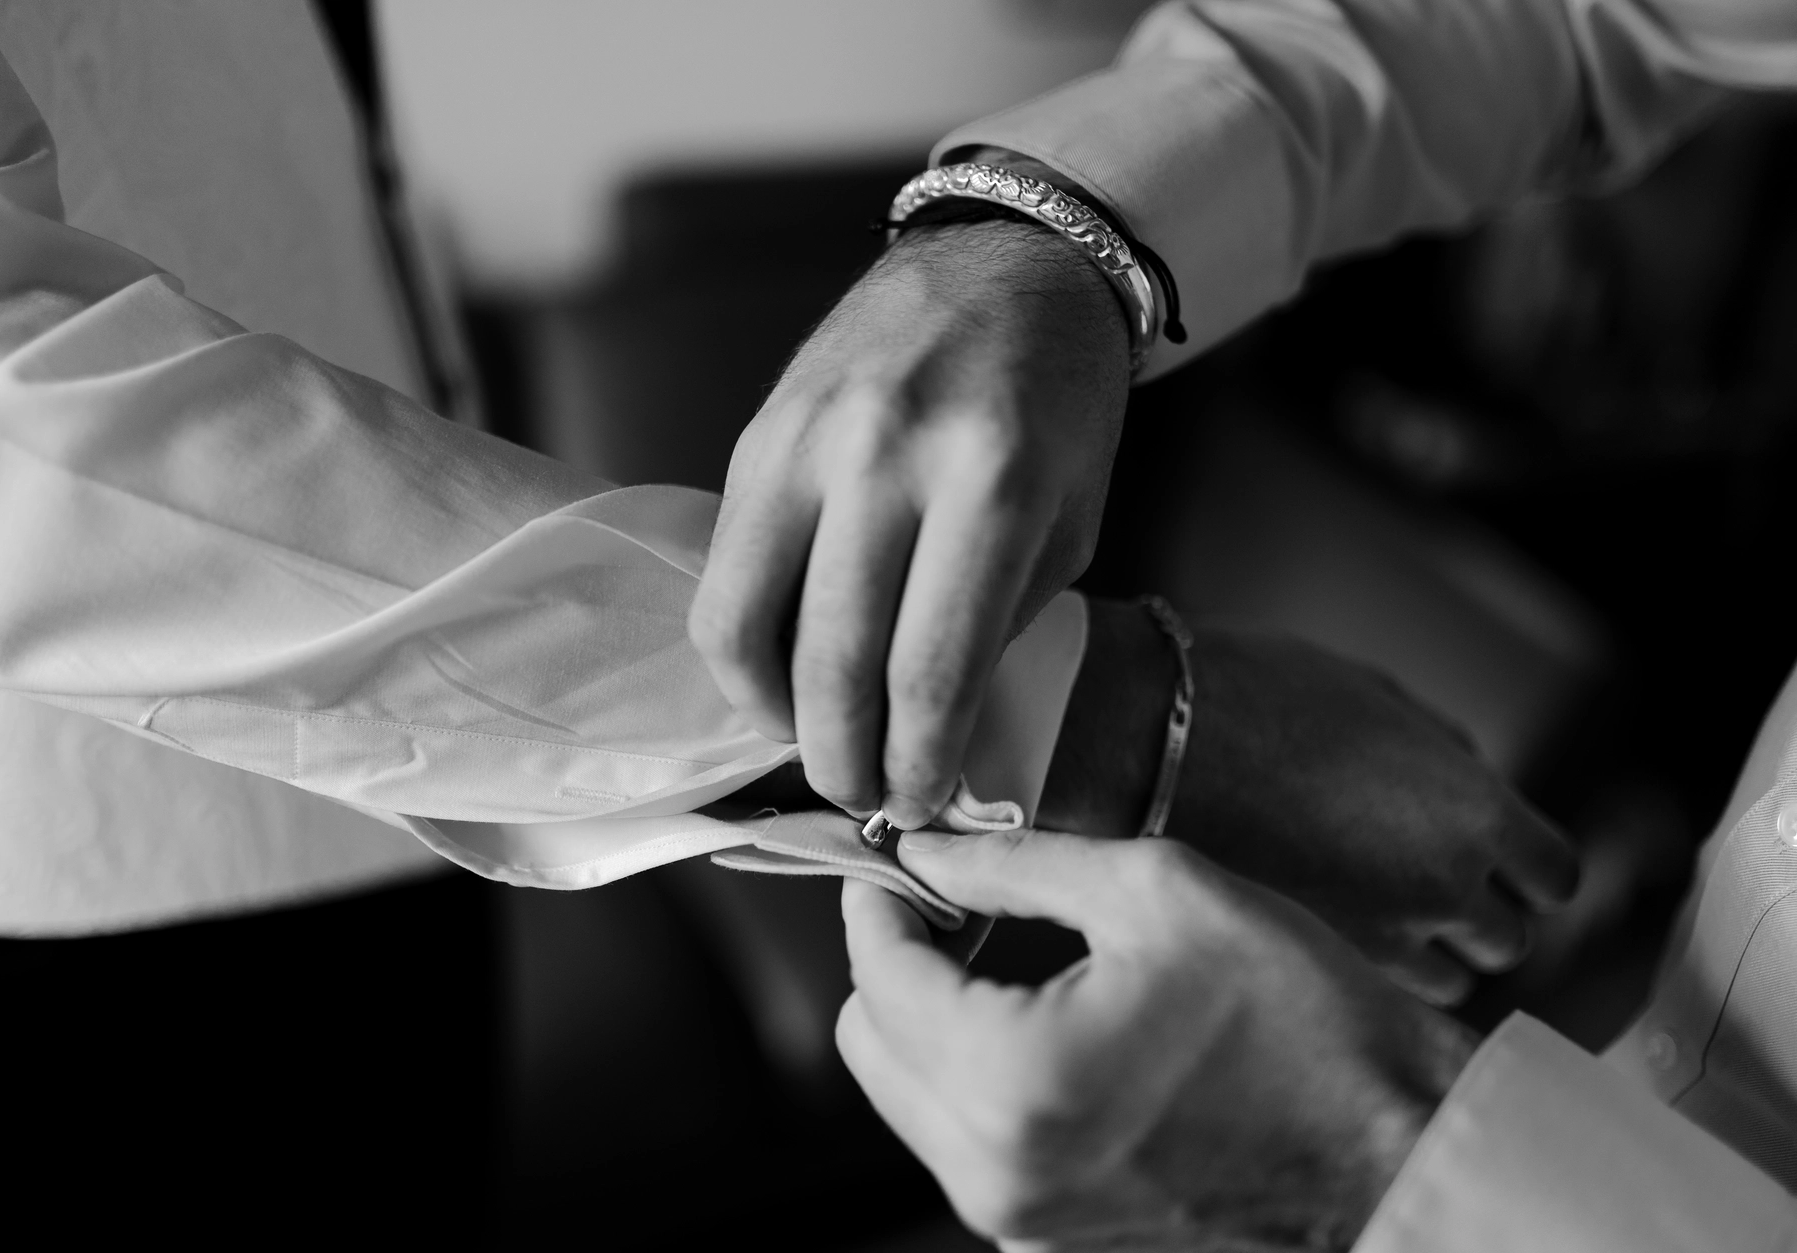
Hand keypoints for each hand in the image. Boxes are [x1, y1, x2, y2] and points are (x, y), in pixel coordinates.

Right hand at [689, 212, 1128, 828]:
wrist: (1005, 266)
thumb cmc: (1059, 410)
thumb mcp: (1070, 524)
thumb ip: (996, 627)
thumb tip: (925, 738)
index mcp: (995, 480)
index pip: (931, 666)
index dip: (918, 761)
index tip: (917, 804)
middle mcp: (888, 453)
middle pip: (833, 660)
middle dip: (845, 759)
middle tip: (861, 797)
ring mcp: (809, 439)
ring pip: (748, 623)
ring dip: (775, 714)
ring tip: (814, 743)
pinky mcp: (758, 434)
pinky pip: (726, 570)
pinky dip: (745, 646)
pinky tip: (783, 671)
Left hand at [837, 830, 1477, 1251]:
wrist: (1395, 1142)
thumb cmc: (1304, 1015)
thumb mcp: (1158, 892)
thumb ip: (1014, 865)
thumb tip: (924, 849)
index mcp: (1014, 1080)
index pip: (878, 974)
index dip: (879, 896)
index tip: (899, 853)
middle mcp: (997, 1172)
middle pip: (870, 1043)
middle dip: (898, 960)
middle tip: (955, 898)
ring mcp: (1021, 1219)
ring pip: (908, 1096)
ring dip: (935, 1017)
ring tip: (1006, 953)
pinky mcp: (1049, 1236)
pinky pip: (965, 1141)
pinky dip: (977, 1077)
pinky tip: (1044, 1020)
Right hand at [1037, 600, 1579, 1003]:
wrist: (1144, 743)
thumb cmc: (1250, 700)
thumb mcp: (1374, 695)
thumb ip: (1444, 751)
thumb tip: (1471, 782)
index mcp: (1474, 812)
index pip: (1555, 877)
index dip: (1525, 868)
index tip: (1494, 859)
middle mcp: (1441, 890)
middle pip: (1507, 943)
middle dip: (1474, 918)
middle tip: (1421, 885)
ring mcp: (1375, 943)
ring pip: (1444, 987)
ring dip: (1422, 959)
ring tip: (1364, 916)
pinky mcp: (1309, 972)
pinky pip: (1371, 997)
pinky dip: (1362, 978)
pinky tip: (1320, 937)